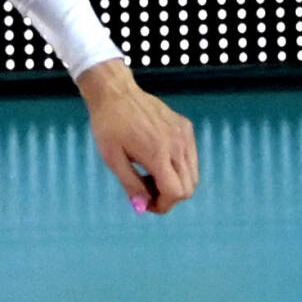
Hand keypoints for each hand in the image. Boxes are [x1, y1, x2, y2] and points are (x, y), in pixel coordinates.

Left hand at [76, 59, 199, 214]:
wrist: (115, 92)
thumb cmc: (108, 125)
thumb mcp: (112, 158)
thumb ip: (130, 185)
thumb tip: (142, 208)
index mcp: (157, 154)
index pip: (175, 193)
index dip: (162, 206)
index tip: (145, 203)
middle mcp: (177, 145)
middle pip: (188, 188)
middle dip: (168, 196)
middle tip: (145, 188)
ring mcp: (184, 135)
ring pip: (193, 175)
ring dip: (175, 183)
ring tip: (148, 172)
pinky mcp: (185, 127)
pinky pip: (191, 157)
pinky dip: (179, 167)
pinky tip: (156, 158)